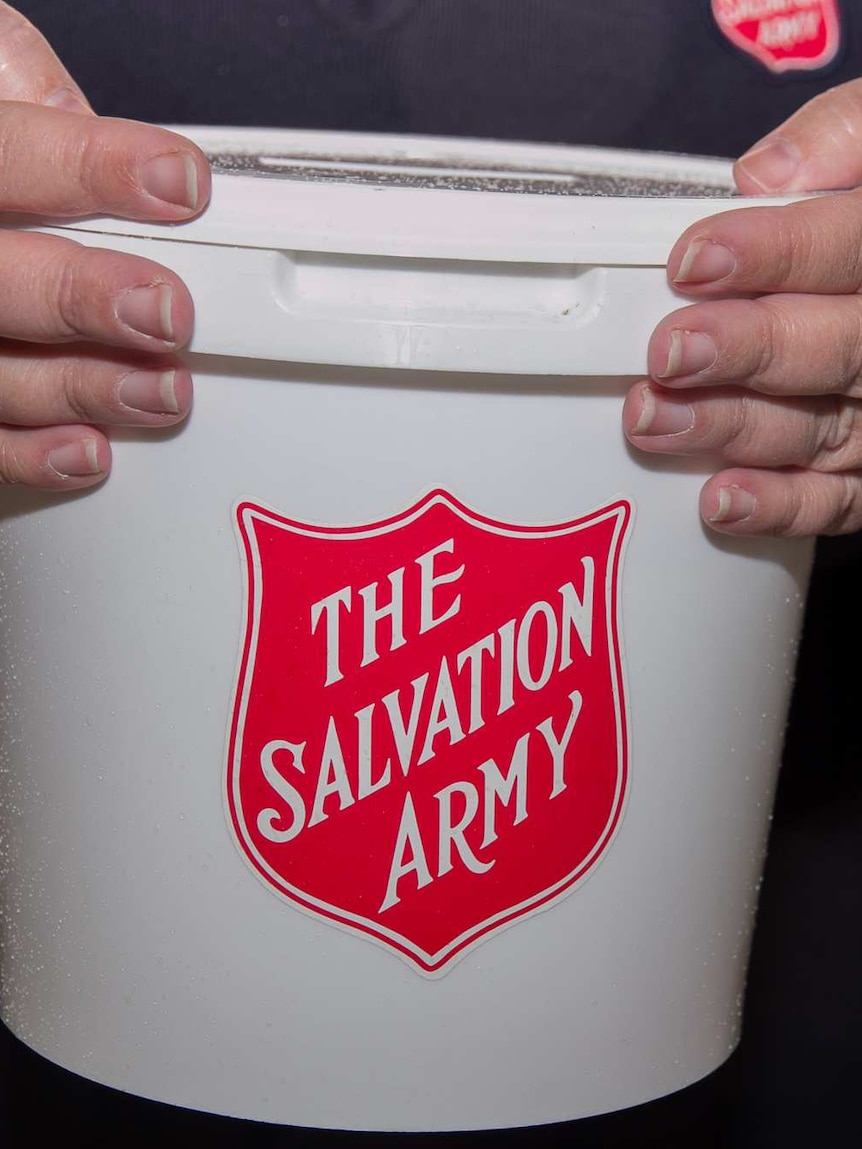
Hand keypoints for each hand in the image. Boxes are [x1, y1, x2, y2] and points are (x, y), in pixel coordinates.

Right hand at [0, 3, 209, 488]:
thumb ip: (50, 112)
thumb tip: (149, 157)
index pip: (9, 154)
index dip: (93, 168)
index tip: (181, 184)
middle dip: (84, 297)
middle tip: (168, 312)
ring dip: (84, 387)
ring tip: (164, 392)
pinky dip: (34, 452)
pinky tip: (91, 450)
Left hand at [624, 80, 861, 536]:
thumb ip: (842, 140)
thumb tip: (766, 175)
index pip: (852, 247)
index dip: (776, 253)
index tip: (695, 259)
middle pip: (840, 348)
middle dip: (749, 349)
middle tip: (669, 351)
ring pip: (823, 429)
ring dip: (735, 428)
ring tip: (654, 419)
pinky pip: (840, 501)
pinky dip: (783, 506)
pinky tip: (720, 501)